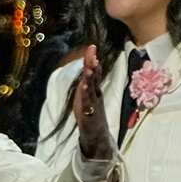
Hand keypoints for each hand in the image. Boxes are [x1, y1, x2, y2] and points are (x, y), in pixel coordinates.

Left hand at [71, 44, 111, 159]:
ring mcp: (93, 103)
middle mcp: (95, 94)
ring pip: (92, 88)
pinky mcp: (89, 113)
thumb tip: (89, 66)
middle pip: (94, 77)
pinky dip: (86, 94)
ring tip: (89, 67)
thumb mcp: (88, 95)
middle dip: (92, 64)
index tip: (92, 47)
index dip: (92, 60)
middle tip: (92, 52)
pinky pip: (88, 102)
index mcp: (94, 89)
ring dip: (90, 77)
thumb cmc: (90, 113)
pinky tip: (84, 87)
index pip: (93, 71)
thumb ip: (88, 81)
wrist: (96, 134)